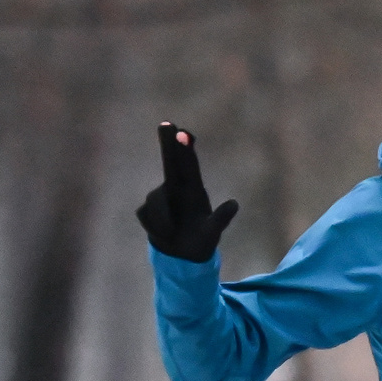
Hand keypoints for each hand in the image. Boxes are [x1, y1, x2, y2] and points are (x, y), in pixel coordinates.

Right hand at [136, 122, 238, 261]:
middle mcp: (176, 188)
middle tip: (166, 123)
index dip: (185, 150)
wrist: (182, 257)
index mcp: (193, 189)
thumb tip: (234, 204)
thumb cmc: (201, 240)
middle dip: (167, 143)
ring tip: (173, 233)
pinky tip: (165, 235)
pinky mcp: (147, 210)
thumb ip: (221, 219)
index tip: (183, 133)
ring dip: (164, 220)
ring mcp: (160, 197)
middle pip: (169, 162)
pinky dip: (157, 229)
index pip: (189, 166)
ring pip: (155, 202)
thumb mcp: (212, 232)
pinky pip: (147, 216)